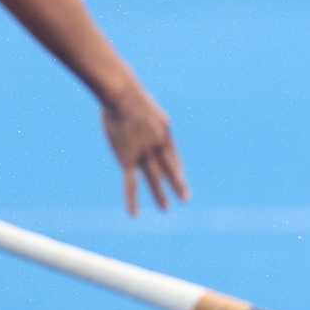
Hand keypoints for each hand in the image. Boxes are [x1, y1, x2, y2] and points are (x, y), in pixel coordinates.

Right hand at [101, 85, 189, 214]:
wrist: (123, 95)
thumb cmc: (130, 97)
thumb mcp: (146, 108)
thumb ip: (146, 119)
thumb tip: (138, 118)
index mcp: (164, 132)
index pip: (172, 155)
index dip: (175, 167)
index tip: (179, 175)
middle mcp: (158, 145)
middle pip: (170, 169)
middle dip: (178, 184)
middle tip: (186, 198)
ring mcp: (144, 153)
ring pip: (154, 179)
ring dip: (160, 195)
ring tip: (166, 209)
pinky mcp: (128, 160)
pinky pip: (131, 184)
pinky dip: (132, 201)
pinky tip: (134, 213)